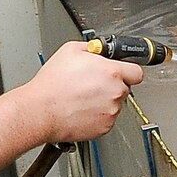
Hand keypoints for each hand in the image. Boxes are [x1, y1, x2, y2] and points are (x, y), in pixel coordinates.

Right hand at [28, 41, 143, 143]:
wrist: (40, 111)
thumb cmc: (52, 84)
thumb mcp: (70, 50)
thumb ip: (92, 48)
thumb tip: (99, 49)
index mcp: (112, 72)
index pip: (136, 71)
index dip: (128, 70)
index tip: (122, 71)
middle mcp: (115, 92)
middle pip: (124, 87)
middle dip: (112, 85)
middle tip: (91, 85)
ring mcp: (111, 112)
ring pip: (115, 104)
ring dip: (103, 101)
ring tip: (81, 98)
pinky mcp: (105, 127)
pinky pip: (106, 119)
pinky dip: (97, 116)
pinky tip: (81, 110)